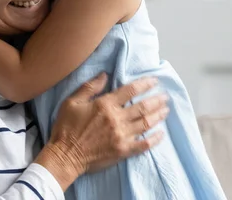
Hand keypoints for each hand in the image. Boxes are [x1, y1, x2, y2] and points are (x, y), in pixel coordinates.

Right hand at [35, 73, 167, 188]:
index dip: (145, 84)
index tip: (155, 81)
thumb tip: (105, 74)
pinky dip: (155, 139)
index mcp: (105, 104)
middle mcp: (116, 119)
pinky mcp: (123, 151)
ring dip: (158, 116)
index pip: (130, 90)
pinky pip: (144, 144)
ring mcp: (121, 136)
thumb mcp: (72, 102)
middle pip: (142, 107)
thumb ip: (90, 87)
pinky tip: (161, 134)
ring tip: (166, 110)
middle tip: (166, 96)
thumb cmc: (66, 128)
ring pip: (146, 123)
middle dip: (156, 100)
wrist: (65, 156)